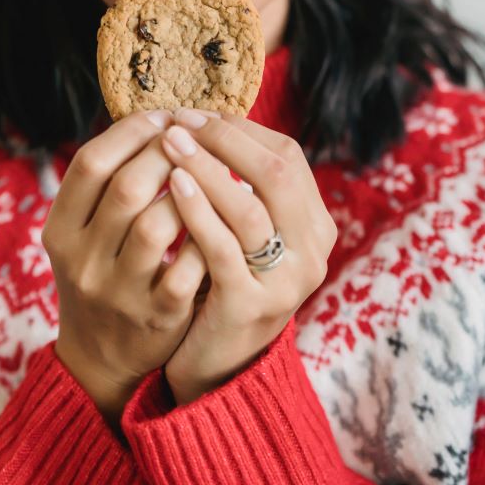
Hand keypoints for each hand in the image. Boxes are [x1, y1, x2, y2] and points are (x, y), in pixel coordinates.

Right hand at [42, 108, 210, 426]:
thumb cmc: (104, 271)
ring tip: (210, 175)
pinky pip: (188, 267)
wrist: (101, 357)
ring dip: (191, 192)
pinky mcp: (157, 317)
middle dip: (168, 154)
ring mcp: (118, 291)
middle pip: (126, 187)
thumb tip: (158, 117)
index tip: (163, 118)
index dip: (130, 133)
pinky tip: (222, 221)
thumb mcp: (85, 232)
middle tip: (194, 140)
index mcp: (60, 230)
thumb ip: (109, 183)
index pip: (90, 162)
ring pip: (157, 225)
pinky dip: (208, 238)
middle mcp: (82, 260)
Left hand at [159, 110, 337, 405]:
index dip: (240, 131)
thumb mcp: (243, 235)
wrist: (217, 370)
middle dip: (224, 141)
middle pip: (276, 175)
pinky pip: (223, 248)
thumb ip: (239, 188)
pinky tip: (172, 186)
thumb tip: (205, 118)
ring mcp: (286, 282)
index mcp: (315, 227)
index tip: (194, 114)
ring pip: (250, 208)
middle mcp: (312, 253)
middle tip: (180, 121)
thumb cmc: (221, 287)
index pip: (287, 157)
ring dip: (207, 168)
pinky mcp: (251, 307)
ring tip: (170, 143)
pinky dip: (198, 210)